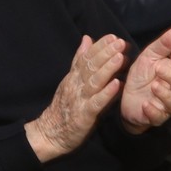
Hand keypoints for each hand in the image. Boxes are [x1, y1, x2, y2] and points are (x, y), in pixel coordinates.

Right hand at [26, 34, 125, 161]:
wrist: (51, 133)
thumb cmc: (64, 106)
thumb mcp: (70, 80)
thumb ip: (79, 60)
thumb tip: (87, 38)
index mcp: (73, 77)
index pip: (86, 57)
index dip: (99, 46)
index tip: (112, 36)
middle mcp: (75, 85)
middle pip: (90, 66)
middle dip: (106, 53)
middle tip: (119, 43)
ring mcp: (79, 100)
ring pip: (94, 81)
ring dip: (107, 69)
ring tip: (120, 57)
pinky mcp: (84, 115)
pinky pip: (96, 102)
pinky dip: (106, 93)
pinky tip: (117, 84)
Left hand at [118, 24, 170, 133]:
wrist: (124, 96)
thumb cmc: (141, 75)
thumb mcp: (149, 56)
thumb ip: (164, 44)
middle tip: (158, 68)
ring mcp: (165, 104)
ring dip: (165, 94)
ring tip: (154, 86)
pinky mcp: (155, 116)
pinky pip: (160, 116)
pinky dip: (154, 111)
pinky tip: (145, 104)